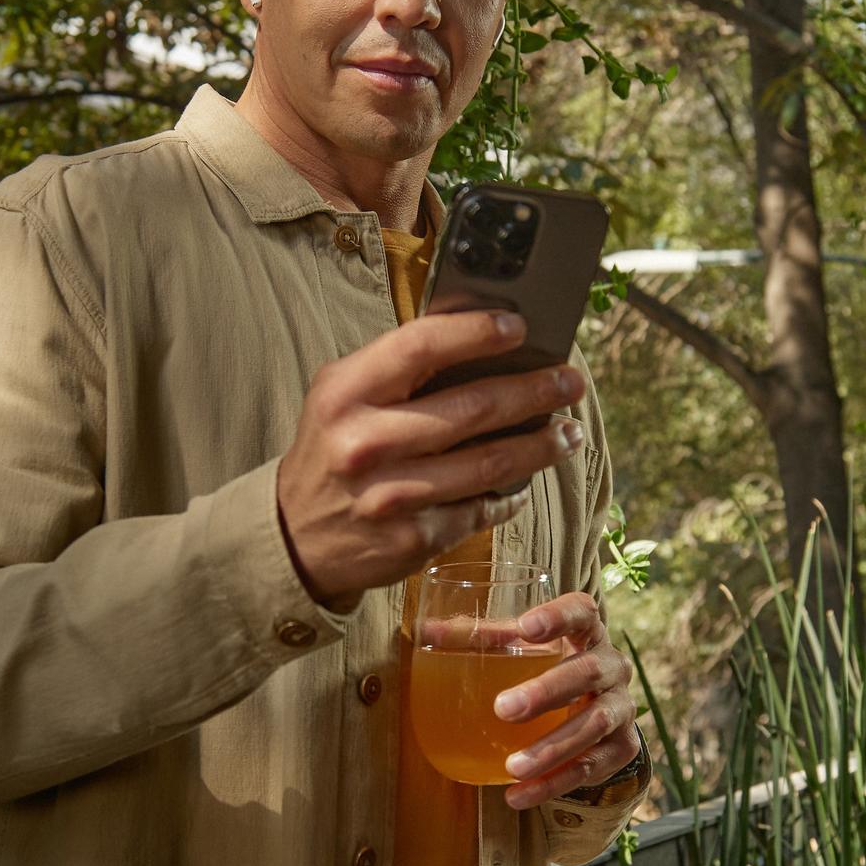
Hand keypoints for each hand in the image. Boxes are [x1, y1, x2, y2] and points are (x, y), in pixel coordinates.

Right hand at [277, 309, 587, 610]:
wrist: (295, 535)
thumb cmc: (332, 450)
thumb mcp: (341, 396)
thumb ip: (396, 367)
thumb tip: (480, 338)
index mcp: (346, 393)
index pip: (421, 346)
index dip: (476, 333)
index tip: (520, 327)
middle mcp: (367, 443)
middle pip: (472, 408)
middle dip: (534, 391)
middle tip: (570, 381)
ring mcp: (392, 495)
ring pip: (490, 464)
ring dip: (541, 446)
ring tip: (570, 432)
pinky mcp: (414, 538)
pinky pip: (480, 509)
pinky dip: (511, 494)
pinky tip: (527, 480)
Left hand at [490, 590, 639, 811]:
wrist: (594, 709)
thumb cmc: (548, 667)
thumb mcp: (521, 649)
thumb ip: (481, 639)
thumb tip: (427, 631)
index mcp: (586, 632)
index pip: (581, 611)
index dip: (558, 616)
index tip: (526, 627)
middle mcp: (611, 665)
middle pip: (587, 671)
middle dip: (547, 692)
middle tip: (504, 709)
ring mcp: (622, 707)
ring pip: (594, 724)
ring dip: (552, 748)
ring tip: (513, 767)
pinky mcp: (623, 746)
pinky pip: (592, 767)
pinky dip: (555, 784)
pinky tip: (519, 795)